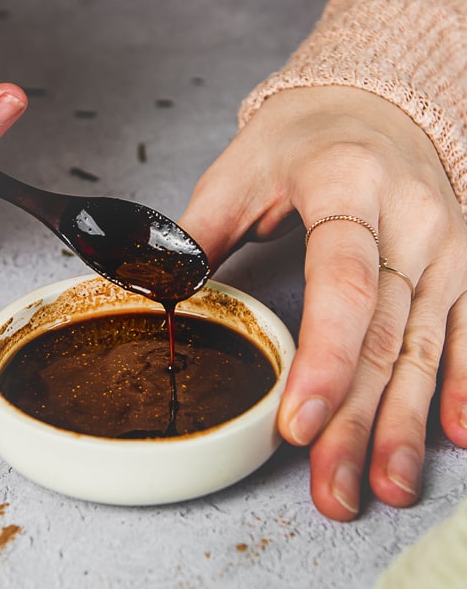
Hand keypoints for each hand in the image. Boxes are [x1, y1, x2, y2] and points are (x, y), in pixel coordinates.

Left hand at [179, 86, 466, 519]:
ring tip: (385, 486)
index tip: (299, 423)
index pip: (344, 284)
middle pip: (387, 334)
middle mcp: (412, 220)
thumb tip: (153, 293)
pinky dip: (464, 386)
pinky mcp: (464, 268)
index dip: (325, 359)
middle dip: (360, 420)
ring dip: (406, 423)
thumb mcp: (238, 170)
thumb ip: (197, 234)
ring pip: (429, 347)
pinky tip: (458, 438)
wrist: (378, 99)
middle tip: (335, 489)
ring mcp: (448, 247)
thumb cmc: (302, 137)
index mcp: (350, 189)